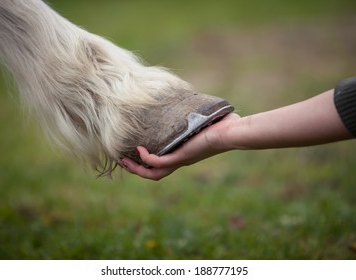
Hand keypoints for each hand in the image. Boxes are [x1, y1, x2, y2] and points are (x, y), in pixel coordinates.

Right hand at [121, 113, 240, 179]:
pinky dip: (146, 159)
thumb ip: (192, 113)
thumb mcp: (201, 119)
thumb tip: (189, 99)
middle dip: (136, 169)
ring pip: (153, 173)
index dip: (146, 161)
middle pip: (154, 173)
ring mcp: (181, 159)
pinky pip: (158, 163)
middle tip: (123, 160)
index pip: (161, 163)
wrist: (232, 131)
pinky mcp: (182, 156)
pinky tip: (140, 149)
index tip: (134, 152)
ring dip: (137, 168)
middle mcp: (181, 160)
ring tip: (125, 160)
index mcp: (184, 153)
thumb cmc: (223, 125)